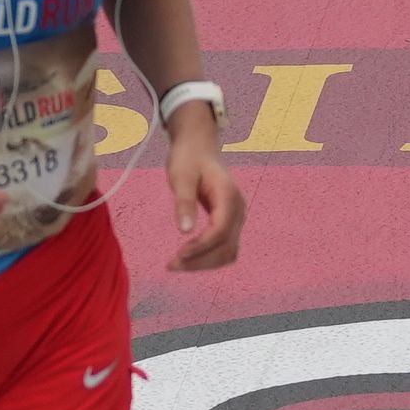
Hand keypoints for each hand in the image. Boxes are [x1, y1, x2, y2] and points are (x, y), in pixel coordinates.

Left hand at [162, 113, 243, 271]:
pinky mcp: (229, 222)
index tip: (178, 254)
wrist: (198, 145)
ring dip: (204, 263)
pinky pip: (224, 247)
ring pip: (227, 252)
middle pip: (226, 247)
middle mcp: (238, 209)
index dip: (201, 246)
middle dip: (201, 261)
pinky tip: (188, 257)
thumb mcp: (181, 176)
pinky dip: (207, 257)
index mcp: (229, 196)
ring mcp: (236, 217)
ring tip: (176, 264)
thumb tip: (185, 231)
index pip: (220, 230)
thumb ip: (184, 202)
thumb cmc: (188, 157)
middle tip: (171, 265)